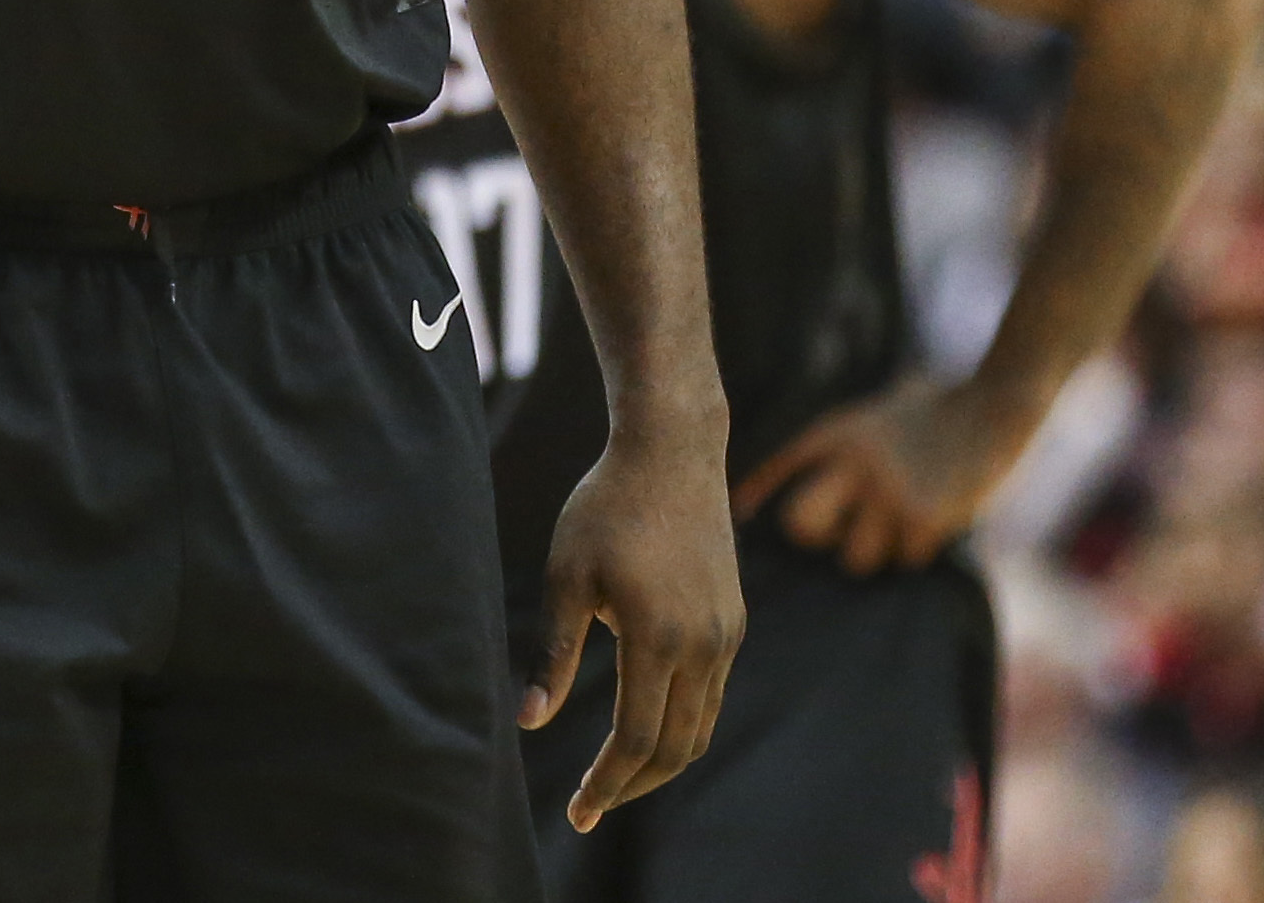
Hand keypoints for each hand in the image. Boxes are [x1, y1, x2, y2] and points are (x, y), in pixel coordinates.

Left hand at [524, 425, 746, 831]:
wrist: (671, 452)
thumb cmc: (605, 508)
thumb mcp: (566, 577)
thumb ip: (554, 654)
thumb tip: (529, 721)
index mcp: (656, 636)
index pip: (636, 738)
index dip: (606, 783)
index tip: (578, 811)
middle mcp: (703, 643)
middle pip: (676, 748)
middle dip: (632, 786)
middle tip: (590, 807)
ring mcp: (725, 633)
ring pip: (700, 727)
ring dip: (661, 761)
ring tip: (615, 776)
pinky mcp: (734, 620)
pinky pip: (711, 694)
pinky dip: (681, 724)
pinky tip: (646, 726)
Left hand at [729, 375, 1029, 575]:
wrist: (995, 403)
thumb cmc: (940, 406)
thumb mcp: (880, 410)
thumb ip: (849, 442)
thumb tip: (815, 482)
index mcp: (839, 432)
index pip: (781, 466)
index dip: (759, 492)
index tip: (742, 514)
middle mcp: (853, 463)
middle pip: (800, 526)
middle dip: (818, 536)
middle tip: (841, 532)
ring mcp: (886, 493)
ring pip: (855, 558)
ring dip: (876, 551)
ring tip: (898, 526)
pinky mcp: (923, 517)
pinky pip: (906, 559)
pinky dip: (919, 549)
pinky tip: (936, 522)